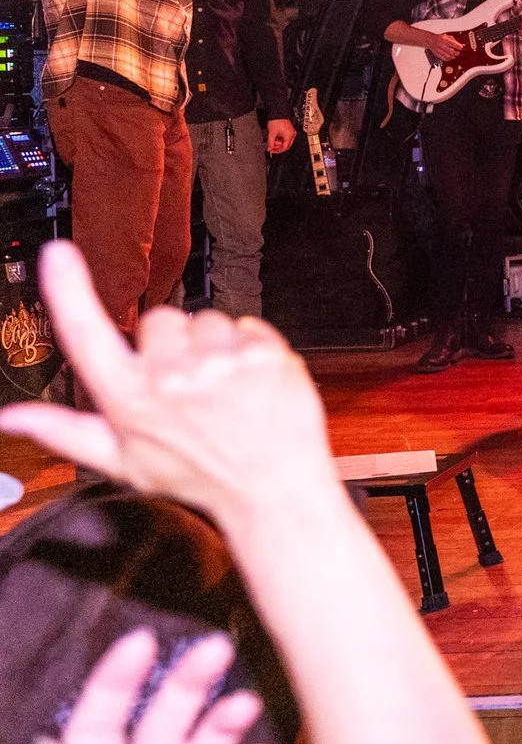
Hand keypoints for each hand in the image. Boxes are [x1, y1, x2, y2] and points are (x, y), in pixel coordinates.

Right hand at [0, 244, 337, 527]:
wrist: (272, 489)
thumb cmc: (195, 475)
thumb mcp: (123, 461)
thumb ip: (64, 431)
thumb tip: (9, 417)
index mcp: (128, 401)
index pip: (88, 336)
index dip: (69, 291)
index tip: (58, 254)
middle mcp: (171, 378)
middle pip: (160, 319)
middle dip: (170, 342)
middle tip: (187, 385)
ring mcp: (219, 364)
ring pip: (205, 319)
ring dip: (211, 345)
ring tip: (221, 389)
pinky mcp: (262, 354)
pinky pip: (246, 324)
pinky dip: (248, 347)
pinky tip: (250, 383)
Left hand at [263, 121, 295, 157]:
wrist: (278, 113)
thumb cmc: (277, 120)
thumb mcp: (272, 133)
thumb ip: (270, 142)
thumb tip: (269, 148)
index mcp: (289, 136)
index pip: (285, 147)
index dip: (277, 150)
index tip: (272, 151)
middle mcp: (292, 134)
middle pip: (285, 145)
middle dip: (278, 147)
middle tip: (271, 147)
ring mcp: (291, 132)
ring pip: (285, 141)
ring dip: (278, 142)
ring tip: (272, 141)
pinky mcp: (289, 130)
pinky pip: (285, 137)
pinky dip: (280, 138)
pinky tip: (275, 138)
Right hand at [422, 31, 464, 63]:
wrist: (430, 40)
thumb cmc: (439, 38)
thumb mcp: (448, 37)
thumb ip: (455, 41)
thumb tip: (462, 45)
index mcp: (444, 40)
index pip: (453, 44)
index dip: (459, 47)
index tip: (461, 48)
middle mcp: (441, 45)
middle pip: (451, 51)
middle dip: (456, 53)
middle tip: (458, 52)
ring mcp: (438, 50)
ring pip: (448, 56)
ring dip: (453, 56)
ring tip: (454, 55)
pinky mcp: (437, 54)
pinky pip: (444, 58)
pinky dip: (448, 59)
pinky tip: (450, 57)